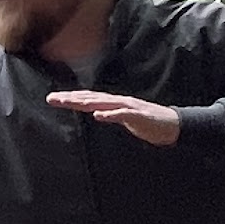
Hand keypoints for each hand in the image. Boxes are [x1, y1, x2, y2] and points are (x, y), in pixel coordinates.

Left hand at [47, 90, 179, 145]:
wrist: (173, 125)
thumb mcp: (123, 118)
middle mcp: (118, 101)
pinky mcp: (138, 115)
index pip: (88, 99)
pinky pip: (122, 114)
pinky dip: (110, 114)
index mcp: (113, 103)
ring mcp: (128, 107)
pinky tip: (98, 115)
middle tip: (52, 99)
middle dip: (70, 98)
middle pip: (90, 98)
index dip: (70, 98)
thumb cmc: (147, 122)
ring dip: (85, 102)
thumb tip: (95, 113)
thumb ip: (110, 114)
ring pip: (103, 103)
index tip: (53, 99)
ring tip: (69, 102)